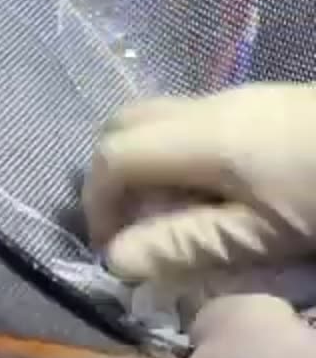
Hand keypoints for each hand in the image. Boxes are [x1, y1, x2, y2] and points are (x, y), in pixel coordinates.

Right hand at [84, 83, 315, 279]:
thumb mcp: (261, 236)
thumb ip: (185, 245)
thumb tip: (116, 260)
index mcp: (200, 138)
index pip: (110, 157)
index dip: (97, 203)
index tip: (115, 249)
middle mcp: (206, 106)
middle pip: (121, 125)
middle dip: (109, 176)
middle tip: (131, 227)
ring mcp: (234, 98)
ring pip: (153, 120)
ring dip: (142, 164)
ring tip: (170, 214)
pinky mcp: (259, 103)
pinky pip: (187, 121)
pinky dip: (173, 155)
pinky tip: (209, 193)